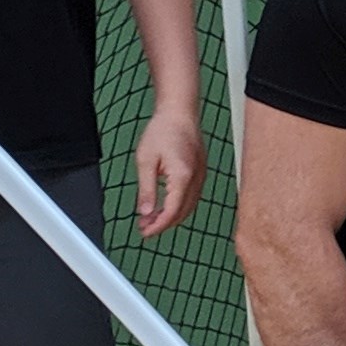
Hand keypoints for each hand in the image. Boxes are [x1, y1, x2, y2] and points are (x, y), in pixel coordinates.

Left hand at [129, 103, 204, 238]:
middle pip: (182, 213)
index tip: (145, 233)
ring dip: (171, 216)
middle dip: (163, 224)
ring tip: (151, 219)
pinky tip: (164, 206)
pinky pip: (192, 197)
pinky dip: (179, 206)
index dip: (158, 226)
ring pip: (188, 207)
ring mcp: (201, 176)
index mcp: (183, 176)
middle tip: (144, 228)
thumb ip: (146, 190)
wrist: (179, 113)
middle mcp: (196, 179)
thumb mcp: (145, 161)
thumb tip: (145, 212)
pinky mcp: (200, 173)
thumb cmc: (163, 130)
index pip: (172, 211)